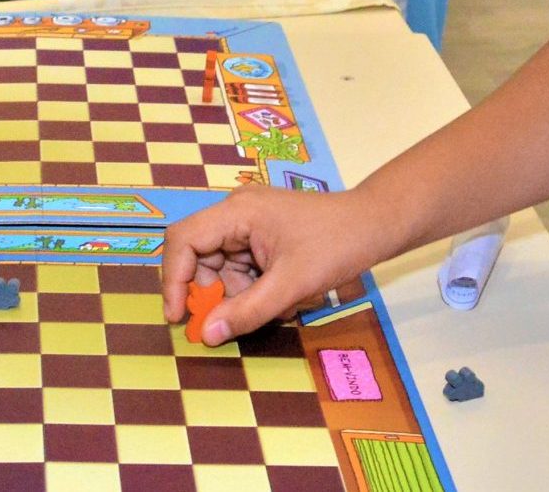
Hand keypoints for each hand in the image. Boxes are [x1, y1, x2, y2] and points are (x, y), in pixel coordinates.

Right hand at [160, 187, 395, 344]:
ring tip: (272, 307)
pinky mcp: (262, 237)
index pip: (183, 240)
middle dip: (209, 293)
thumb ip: (247, 311)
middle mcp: (235, 213)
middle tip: (225, 324)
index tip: (179, 317)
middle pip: (198, 256)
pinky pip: (240, 268)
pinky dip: (252, 289)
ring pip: (220, 267)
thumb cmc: (336, 246)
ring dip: (236, 294)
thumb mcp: (291, 285)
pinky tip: (280, 298)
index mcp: (236, 212)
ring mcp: (249, 224)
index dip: (173, 280)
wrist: (375, 225)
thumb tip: (206, 335)